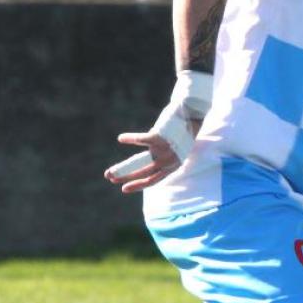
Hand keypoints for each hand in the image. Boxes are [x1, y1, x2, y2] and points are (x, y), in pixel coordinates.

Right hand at [105, 70, 213, 192]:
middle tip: (109, 177)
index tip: (124, 189)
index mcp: (174, 165)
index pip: (154, 180)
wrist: (194, 113)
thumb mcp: (174, 147)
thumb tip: (145, 158)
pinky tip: (121, 138)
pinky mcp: (160, 137)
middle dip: (124, 176)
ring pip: (139, 160)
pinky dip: (130, 138)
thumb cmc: (182, 130)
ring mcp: (165, 150)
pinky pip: (140, 140)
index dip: (138, 185)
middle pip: (144, 173)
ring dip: (123, 167)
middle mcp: (170, 161)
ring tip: (109, 171)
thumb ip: (159, 154)